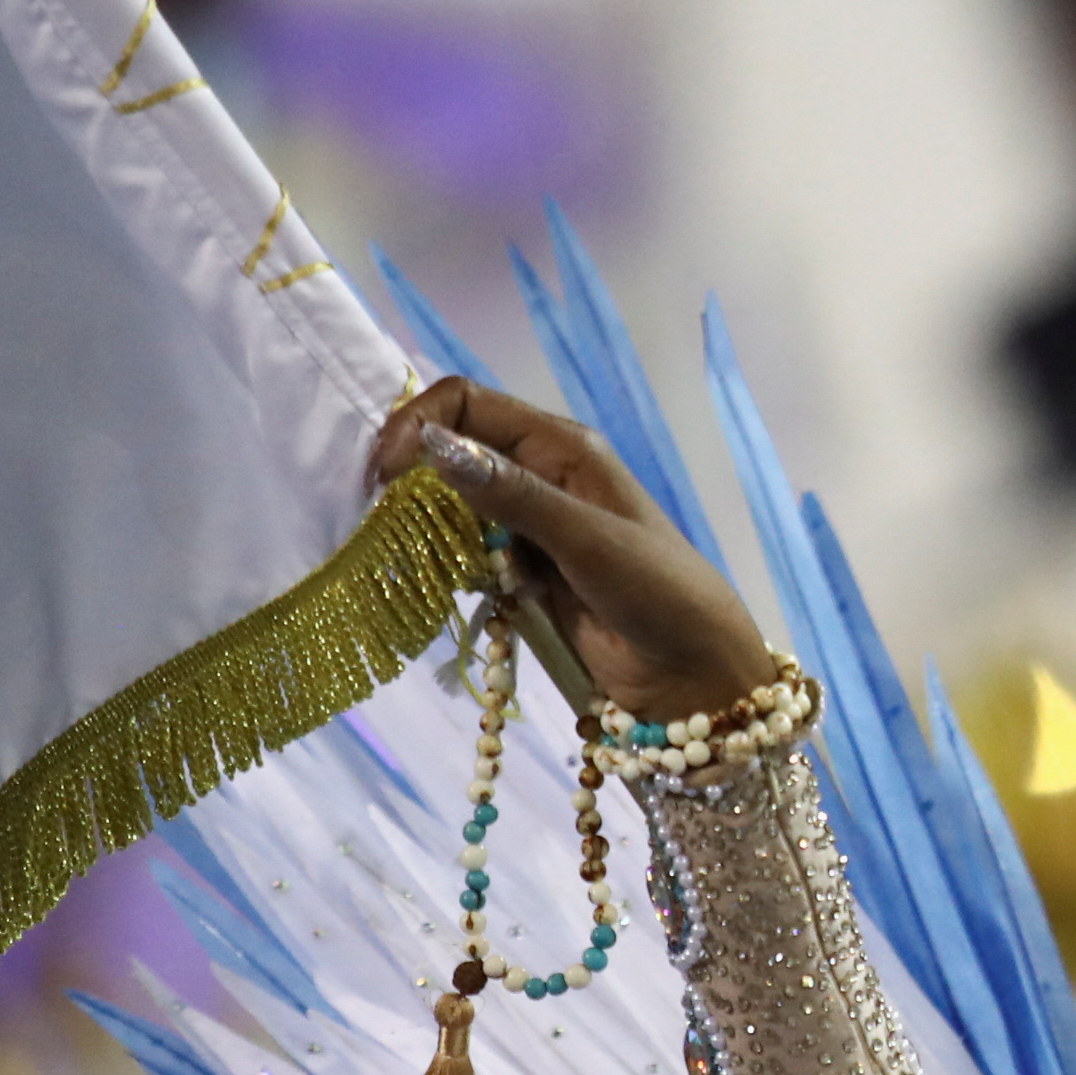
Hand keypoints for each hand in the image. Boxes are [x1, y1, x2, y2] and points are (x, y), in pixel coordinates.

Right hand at [369, 378, 773, 721]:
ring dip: (429, 525)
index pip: (467, 403)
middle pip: (454, 450)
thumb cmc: (657, 592)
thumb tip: (434, 445)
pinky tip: (444, 584)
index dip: (417, 426)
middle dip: (413, 476)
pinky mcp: (526, 572)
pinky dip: (451, 564)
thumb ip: (511, 493)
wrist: (694, 671)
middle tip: (381, 520)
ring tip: (409, 556)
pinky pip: (470, 553)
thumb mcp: (584, 537)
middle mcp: (543, 474)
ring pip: (455, 505)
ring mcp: (532, 525)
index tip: (383, 476)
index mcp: (561, 446)